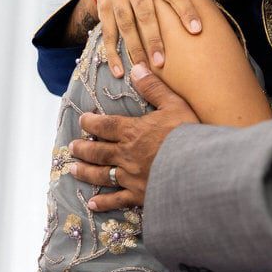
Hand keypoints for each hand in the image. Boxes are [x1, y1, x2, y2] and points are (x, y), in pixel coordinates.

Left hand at [69, 64, 199, 209]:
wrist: (199, 167)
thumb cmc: (189, 134)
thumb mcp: (174, 104)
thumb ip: (153, 88)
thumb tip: (136, 68)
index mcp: (133, 131)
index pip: (105, 125)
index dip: (91, 122)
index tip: (82, 120)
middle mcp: (126, 154)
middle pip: (98, 151)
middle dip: (83, 148)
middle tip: (72, 147)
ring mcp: (131, 177)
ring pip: (101, 174)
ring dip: (85, 172)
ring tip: (73, 169)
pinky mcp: (139, 195)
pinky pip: (117, 200)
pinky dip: (103, 202)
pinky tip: (92, 204)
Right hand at [95, 0, 213, 77]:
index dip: (186, 10)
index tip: (197, 30)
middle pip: (145, 14)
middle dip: (153, 39)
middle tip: (161, 62)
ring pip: (125, 25)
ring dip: (134, 49)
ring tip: (143, 69)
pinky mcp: (103, 8)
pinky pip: (108, 33)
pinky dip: (112, 54)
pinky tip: (119, 71)